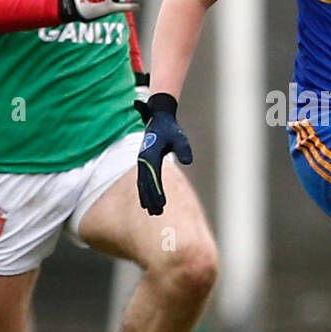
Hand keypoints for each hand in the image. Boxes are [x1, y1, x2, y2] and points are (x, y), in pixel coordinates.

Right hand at [135, 93, 192, 215]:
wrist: (159, 119)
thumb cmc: (170, 129)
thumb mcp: (179, 137)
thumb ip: (183, 148)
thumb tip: (188, 161)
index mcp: (150, 154)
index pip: (153, 176)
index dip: (157, 191)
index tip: (161, 203)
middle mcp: (143, 159)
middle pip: (145, 183)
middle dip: (151, 198)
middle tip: (157, 212)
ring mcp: (142, 162)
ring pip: (142, 183)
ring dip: (147, 198)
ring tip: (153, 212)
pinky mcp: (144, 163)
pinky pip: (142, 180)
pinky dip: (144, 192)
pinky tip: (146, 203)